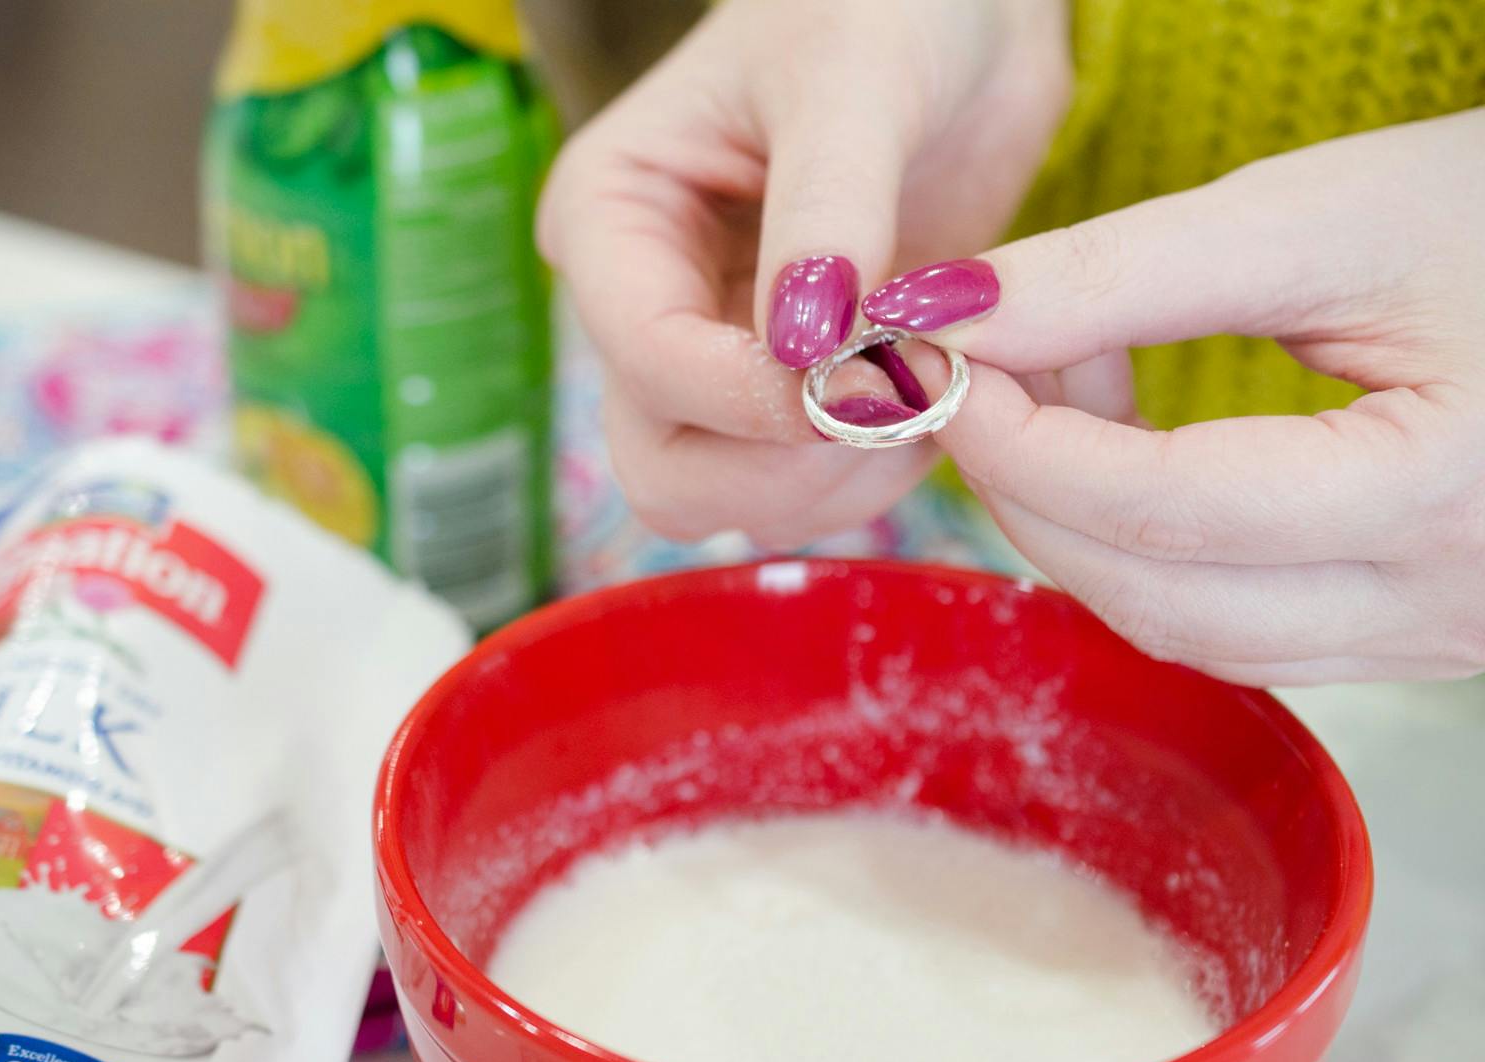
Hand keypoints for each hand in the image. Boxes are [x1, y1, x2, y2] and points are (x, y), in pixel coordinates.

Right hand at [538, 0, 1070, 546]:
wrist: (962, 19)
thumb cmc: (886, 6)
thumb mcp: (855, 77)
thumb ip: (829, 209)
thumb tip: (806, 346)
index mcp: (615, 216)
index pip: (645, 355)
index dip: (749, 397)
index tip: (868, 379)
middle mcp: (648, 303)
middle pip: (667, 467)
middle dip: (785, 465)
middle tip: (901, 405)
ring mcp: (718, 357)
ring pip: (733, 497)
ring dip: (839, 480)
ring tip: (935, 390)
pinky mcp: (791, 390)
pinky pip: (811, 483)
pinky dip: (877, 472)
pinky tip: (941, 397)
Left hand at [865, 109, 1484, 684]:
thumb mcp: (1320, 218)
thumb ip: (1122, 274)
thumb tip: (954, 319)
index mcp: (1446, 493)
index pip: (1166, 510)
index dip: (1020, 444)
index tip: (936, 371)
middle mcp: (1454, 601)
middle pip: (1160, 599)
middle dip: (1029, 493)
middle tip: (968, 387)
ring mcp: (1439, 634)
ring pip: (1191, 631)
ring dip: (1082, 524)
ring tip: (1052, 392)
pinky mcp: (1415, 627)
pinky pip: (1239, 626)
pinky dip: (1148, 550)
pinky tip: (1122, 447)